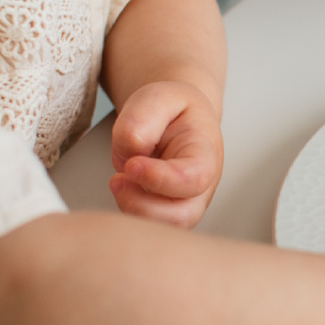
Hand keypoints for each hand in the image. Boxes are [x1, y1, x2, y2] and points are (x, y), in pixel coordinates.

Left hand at [109, 81, 223, 228]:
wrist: (176, 119)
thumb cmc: (173, 111)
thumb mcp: (159, 96)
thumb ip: (143, 118)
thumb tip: (132, 152)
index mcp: (205, 154)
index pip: (194, 178)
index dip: (162, 178)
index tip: (132, 165)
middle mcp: (201, 187)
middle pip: (183, 217)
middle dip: (144, 207)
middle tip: (118, 179)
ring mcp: (184, 204)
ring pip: (163, 228)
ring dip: (133, 211)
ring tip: (118, 180)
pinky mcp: (164, 213)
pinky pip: (147, 226)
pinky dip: (128, 212)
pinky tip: (123, 188)